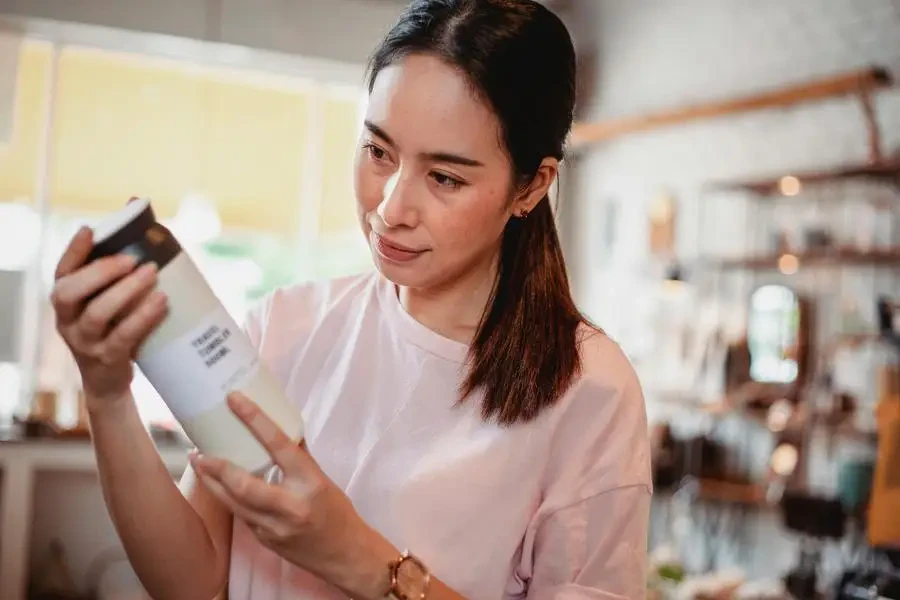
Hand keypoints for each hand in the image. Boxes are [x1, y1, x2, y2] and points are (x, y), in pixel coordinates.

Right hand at [51, 226, 167, 407]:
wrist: (110, 382)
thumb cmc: (115, 328)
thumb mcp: (111, 299)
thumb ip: (121, 261)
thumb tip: (137, 204)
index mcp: (67, 302)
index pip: (62, 272)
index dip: (73, 251)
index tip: (91, 230)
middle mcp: (68, 321)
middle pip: (70, 292)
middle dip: (100, 272)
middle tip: (132, 258)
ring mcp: (85, 342)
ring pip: (96, 314)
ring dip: (125, 292)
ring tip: (151, 273)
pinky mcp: (108, 359)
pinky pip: (123, 337)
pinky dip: (143, 317)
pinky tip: (162, 301)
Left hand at [190, 392, 397, 598]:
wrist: (345, 555)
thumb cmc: (337, 512)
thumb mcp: (322, 479)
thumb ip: (299, 456)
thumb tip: (280, 426)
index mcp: (310, 481)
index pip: (279, 445)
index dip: (255, 420)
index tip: (235, 400)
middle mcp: (291, 506)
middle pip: (243, 485)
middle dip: (216, 467)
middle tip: (198, 451)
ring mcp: (274, 527)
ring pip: (233, 503)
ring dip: (212, 483)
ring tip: (199, 463)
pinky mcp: (264, 541)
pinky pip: (241, 515)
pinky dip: (229, 498)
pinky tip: (220, 486)